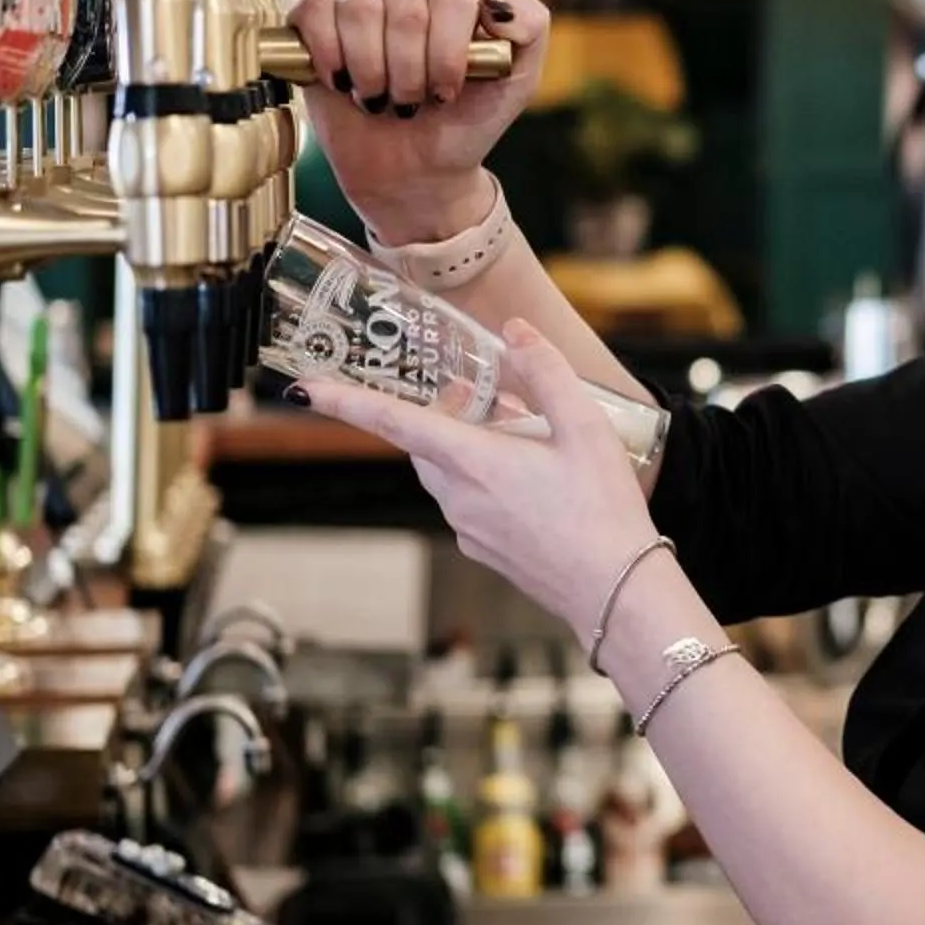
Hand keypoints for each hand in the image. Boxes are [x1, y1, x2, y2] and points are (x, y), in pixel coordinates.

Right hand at [289, 0, 553, 244]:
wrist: (416, 173)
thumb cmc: (464, 126)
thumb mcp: (516, 84)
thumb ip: (529, 32)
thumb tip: (497, 6)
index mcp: (452, 3)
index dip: (446, 54)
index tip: (446, 95)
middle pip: (403, 7)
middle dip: (409, 72)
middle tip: (411, 105)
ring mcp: (360, 10)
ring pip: (359, 9)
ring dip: (370, 70)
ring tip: (378, 100)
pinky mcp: (318, 28)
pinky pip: (315, 10)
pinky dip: (325, 49)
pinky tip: (340, 82)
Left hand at [291, 318, 657, 636]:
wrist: (616, 592)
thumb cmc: (603, 511)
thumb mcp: (586, 427)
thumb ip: (547, 372)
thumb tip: (516, 333)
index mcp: (474, 461)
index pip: (394, 422)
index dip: (347, 402)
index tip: (308, 388)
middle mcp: (459, 497)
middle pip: (424, 444)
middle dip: (439, 414)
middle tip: (479, 394)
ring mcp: (468, 529)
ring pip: (447, 474)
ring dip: (468, 449)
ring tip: (522, 439)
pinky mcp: (483, 550)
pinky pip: (468, 503)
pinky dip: (485, 481)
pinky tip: (534, 483)